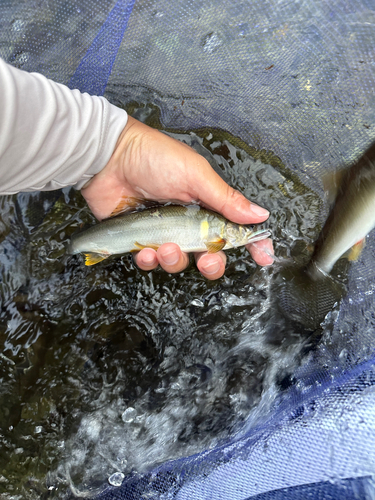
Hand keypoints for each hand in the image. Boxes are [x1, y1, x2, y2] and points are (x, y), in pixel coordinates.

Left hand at [81, 116, 273, 278]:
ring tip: (163, 246)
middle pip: (209, 255)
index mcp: (206, 205)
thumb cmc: (154, 157)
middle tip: (207, 260)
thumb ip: (226, 199)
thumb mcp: (195, 175)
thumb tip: (259, 214)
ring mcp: (163, 233)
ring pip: (179, 262)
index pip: (234, 230)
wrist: (109, 158)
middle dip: (211, 264)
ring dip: (174, 260)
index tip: (264, 256)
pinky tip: (144, 250)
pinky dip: (148, 260)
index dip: (251, 245)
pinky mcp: (140, 241)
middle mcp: (188, 223)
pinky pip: (150, 262)